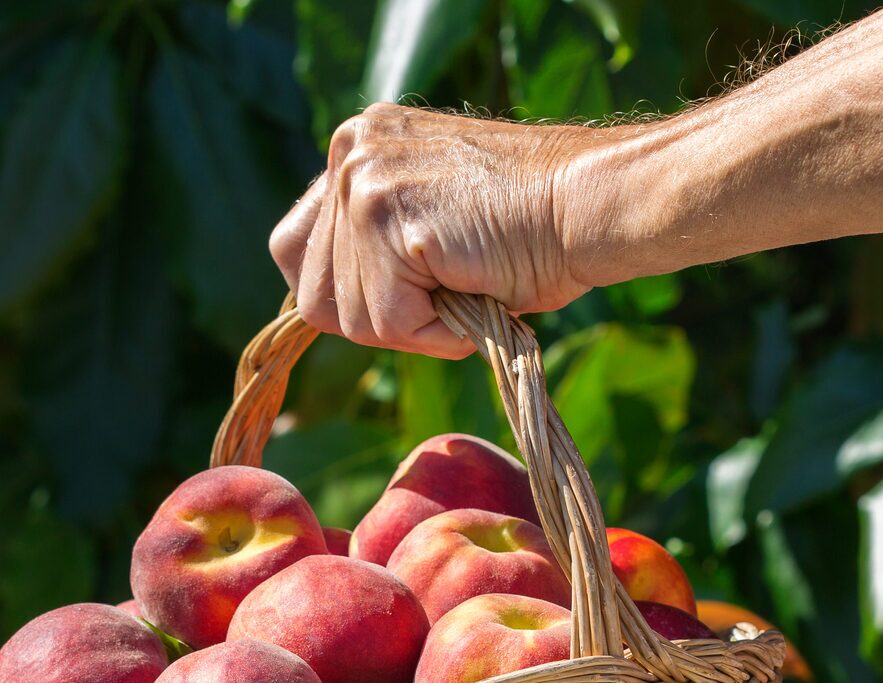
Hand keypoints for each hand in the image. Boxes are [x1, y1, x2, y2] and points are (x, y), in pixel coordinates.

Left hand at [269, 104, 634, 358]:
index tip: (403, 297)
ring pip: (347, 317)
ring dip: (411, 327)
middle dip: (376, 318)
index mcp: (353, 147)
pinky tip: (474, 293)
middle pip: (310, 294)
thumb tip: (322, 306)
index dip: (344, 297)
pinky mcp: (386, 216)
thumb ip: (370, 250)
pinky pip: (387, 322)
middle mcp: (347, 151)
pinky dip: (434, 333)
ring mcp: (362, 179)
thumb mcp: (426, 232)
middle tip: (443, 296)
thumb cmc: (528, 231)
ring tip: (466, 285)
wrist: (588, 208)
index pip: (294, 253)